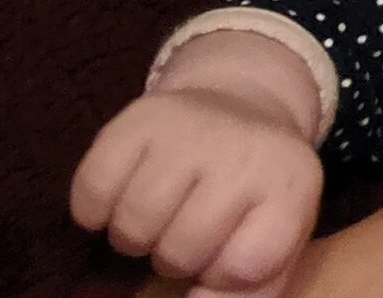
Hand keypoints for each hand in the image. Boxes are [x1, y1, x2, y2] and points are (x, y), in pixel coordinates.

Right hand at [74, 85, 323, 297]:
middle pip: (180, 252)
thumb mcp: (277, 237)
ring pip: (132, 227)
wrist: (239, 103)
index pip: (244, 267)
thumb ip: (248, 291)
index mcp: (291, 182)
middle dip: (178, 256)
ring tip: (160, 212)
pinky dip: (95, 210)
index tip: (230, 247)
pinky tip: (124, 194)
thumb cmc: (253, 189)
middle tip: (189, 226)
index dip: (225, 273)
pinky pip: (91, 193)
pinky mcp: (137, 117)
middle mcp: (244, 149)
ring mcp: (189, 127)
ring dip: (137, 237)